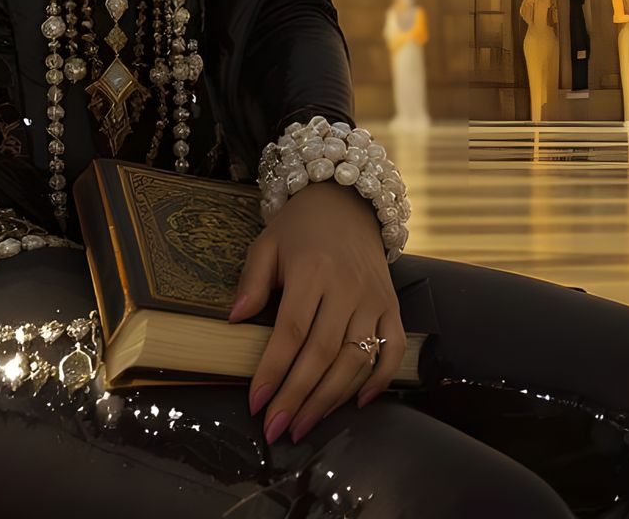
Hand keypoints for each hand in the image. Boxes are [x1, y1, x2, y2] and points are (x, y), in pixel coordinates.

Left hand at [231, 182, 402, 444]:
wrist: (346, 201)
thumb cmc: (299, 227)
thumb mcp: (267, 243)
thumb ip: (251, 282)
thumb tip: (234, 322)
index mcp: (311, 269)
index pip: (291, 331)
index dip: (273, 370)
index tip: (256, 402)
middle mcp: (347, 287)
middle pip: (322, 353)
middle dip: (298, 397)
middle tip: (276, 428)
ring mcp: (374, 298)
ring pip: (357, 360)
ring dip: (330, 399)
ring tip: (304, 425)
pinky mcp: (393, 306)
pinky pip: (394, 350)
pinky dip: (379, 381)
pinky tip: (357, 404)